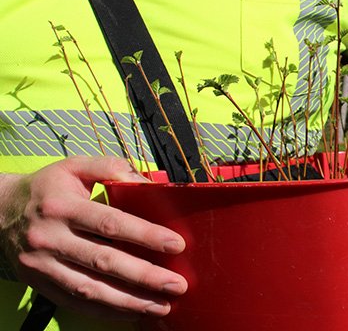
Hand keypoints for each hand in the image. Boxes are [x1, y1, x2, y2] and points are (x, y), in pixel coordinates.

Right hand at [0, 156, 187, 320]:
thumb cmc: (47, 188)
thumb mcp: (75, 167)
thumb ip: (111, 168)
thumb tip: (149, 183)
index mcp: (62, 206)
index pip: (109, 223)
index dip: (144, 235)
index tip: (176, 244)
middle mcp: (50, 238)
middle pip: (103, 261)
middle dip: (144, 275)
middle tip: (176, 284)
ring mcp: (42, 265)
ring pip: (90, 288)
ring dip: (129, 301)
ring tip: (161, 305)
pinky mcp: (39, 284)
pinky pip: (76, 302)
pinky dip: (106, 311)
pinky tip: (132, 312)